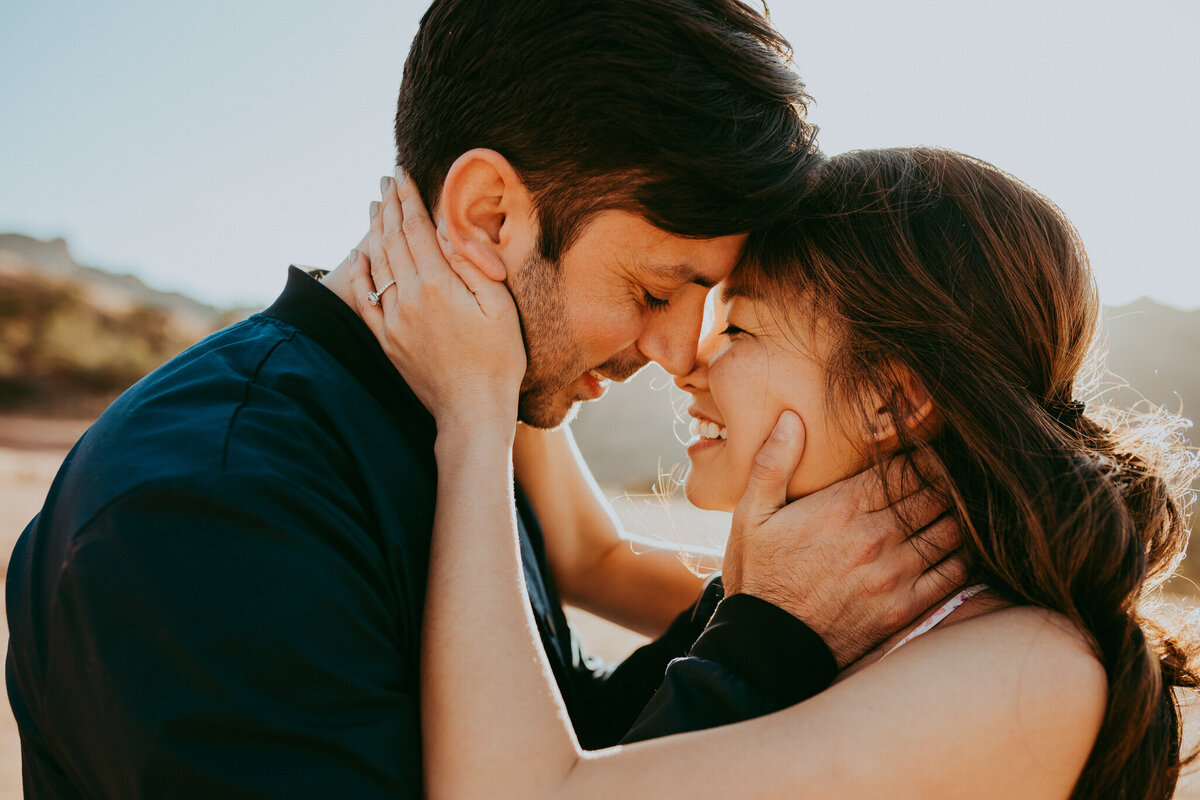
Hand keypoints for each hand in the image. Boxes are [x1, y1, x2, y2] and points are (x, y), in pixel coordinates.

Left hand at [347, 169, 525, 429]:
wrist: (472, 411)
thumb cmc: (499, 359)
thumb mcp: (499, 306)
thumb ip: (472, 263)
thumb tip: (447, 228)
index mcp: (437, 285)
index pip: (416, 229)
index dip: (409, 197)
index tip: (403, 173)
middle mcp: (408, 298)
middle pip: (392, 240)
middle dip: (389, 205)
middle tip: (386, 179)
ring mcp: (393, 320)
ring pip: (377, 263)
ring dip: (375, 230)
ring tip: (375, 205)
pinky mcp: (387, 340)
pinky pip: (365, 297)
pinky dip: (361, 271)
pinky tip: (361, 254)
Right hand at [724, 410, 964, 667]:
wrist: (766, 645)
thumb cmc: (759, 576)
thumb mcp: (750, 515)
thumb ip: (772, 464)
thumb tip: (790, 417)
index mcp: (842, 508)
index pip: (904, 468)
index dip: (925, 453)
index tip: (931, 445)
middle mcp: (875, 537)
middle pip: (934, 494)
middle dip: (946, 479)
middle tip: (954, 469)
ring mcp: (894, 574)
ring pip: (950, 529)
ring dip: (958, 513)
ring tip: (958, 502)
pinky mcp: (905, 607)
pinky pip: (954, 573)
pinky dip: (964, 554)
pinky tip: (958, 544)